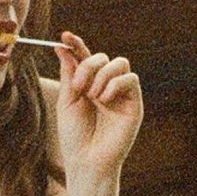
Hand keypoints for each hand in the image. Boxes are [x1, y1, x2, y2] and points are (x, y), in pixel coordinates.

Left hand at [53, 31, 142, 178]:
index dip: (76, 44)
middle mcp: (104, 86)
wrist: (87, 160)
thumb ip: (68, 74)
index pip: (84, 57)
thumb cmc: (74, 135)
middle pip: (102, 56)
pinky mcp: (134, 102)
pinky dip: (115, 83)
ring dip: (102, 75)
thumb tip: (62, 48)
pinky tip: (104, 99)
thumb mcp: (66, 101)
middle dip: (87, 65)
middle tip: (78, 87)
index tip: (64, 36)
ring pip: (119, 62)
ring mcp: (120, 93)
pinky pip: (130, 78)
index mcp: (86, 84)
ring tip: (92, 96)